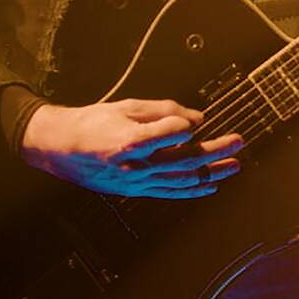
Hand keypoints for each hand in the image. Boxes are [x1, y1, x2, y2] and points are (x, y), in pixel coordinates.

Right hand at [16, 95, 242, 198]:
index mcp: (128, 141)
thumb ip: (161, 110)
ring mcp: (136, 181)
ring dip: (211, 172)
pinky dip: (192, 190)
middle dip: (214, 151)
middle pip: (182, 159)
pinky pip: (170, 192)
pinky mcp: (135, 190)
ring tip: (234, 164)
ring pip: (181, 179)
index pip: (166, 134)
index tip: (199, 120)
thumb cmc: (92, 122)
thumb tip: (194, 117)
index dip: (184, 126)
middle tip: (238, 141)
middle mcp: (134, 165)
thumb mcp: (125, 106)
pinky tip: (211, 185)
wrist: (61, 147)